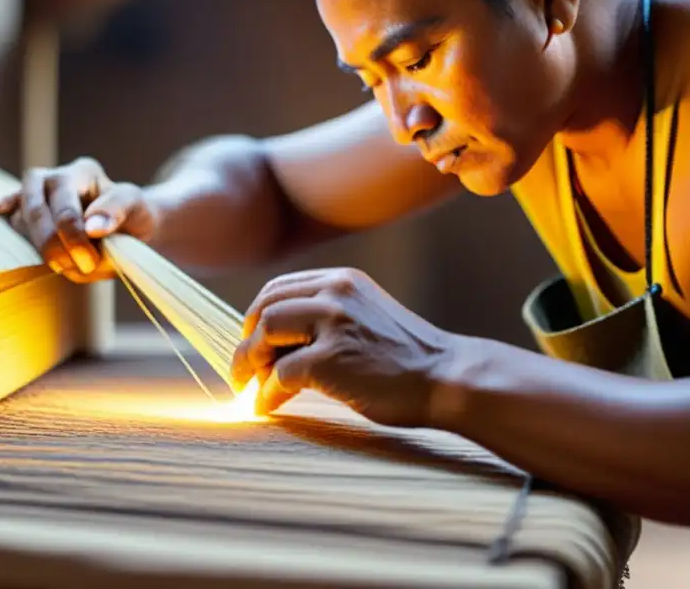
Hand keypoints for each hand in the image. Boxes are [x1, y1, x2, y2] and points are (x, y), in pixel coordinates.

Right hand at [0, 157, 160, 282]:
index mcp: (81, 172)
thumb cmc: (133, 215)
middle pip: (35, 211)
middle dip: (52, 245)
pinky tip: (2, 212)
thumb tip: (90, 227)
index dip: (74, 238)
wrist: (130, 227)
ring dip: (41, 247)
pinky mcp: (25, 212)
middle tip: (80, 268)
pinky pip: (10, 214)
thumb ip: (117, 211)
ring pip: (21, 220)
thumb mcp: (137, 207)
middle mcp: (53, 179)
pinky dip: (7, 216)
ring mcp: (35, 195)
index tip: (91, 262)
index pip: (67, 208)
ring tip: (70, 264)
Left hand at [231, 267, 462, 426]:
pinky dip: (266, 394)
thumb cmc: (409, 359)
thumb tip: (279, 341)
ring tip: (249, 387)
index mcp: (343, 281)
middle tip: (241, 369)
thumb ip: (329, 316)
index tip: (252, 341)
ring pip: (266, 332)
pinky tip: (266, 407)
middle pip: (265, 306)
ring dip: (249, 362)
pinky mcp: (331, 360)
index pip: (279, 288)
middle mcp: (335, 293)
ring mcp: (333, 324)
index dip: (257, 316)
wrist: (448, 378)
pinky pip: (279, 375)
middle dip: (246, 340)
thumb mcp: (366, 317)